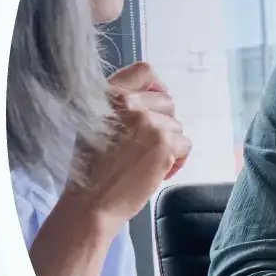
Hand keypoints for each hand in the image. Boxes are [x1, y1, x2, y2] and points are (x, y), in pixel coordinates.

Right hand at [67, 62, 190, 227]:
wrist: (90, 204)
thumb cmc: (92, 171)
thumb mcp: (95, 125)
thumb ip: (120, 107)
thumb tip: (152, 98)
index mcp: (107, 95)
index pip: (145, 71)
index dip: (156, 87)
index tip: (156, 105)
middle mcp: (127, 103)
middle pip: (167, 101)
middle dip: (164, 124)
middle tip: (147, 146)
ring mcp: (147, 121)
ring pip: (176, 126)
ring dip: (168, 145)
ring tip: (146, 163)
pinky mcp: (163, 142)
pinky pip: (185, 145)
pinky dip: (176, 161)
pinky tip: (155, 172)